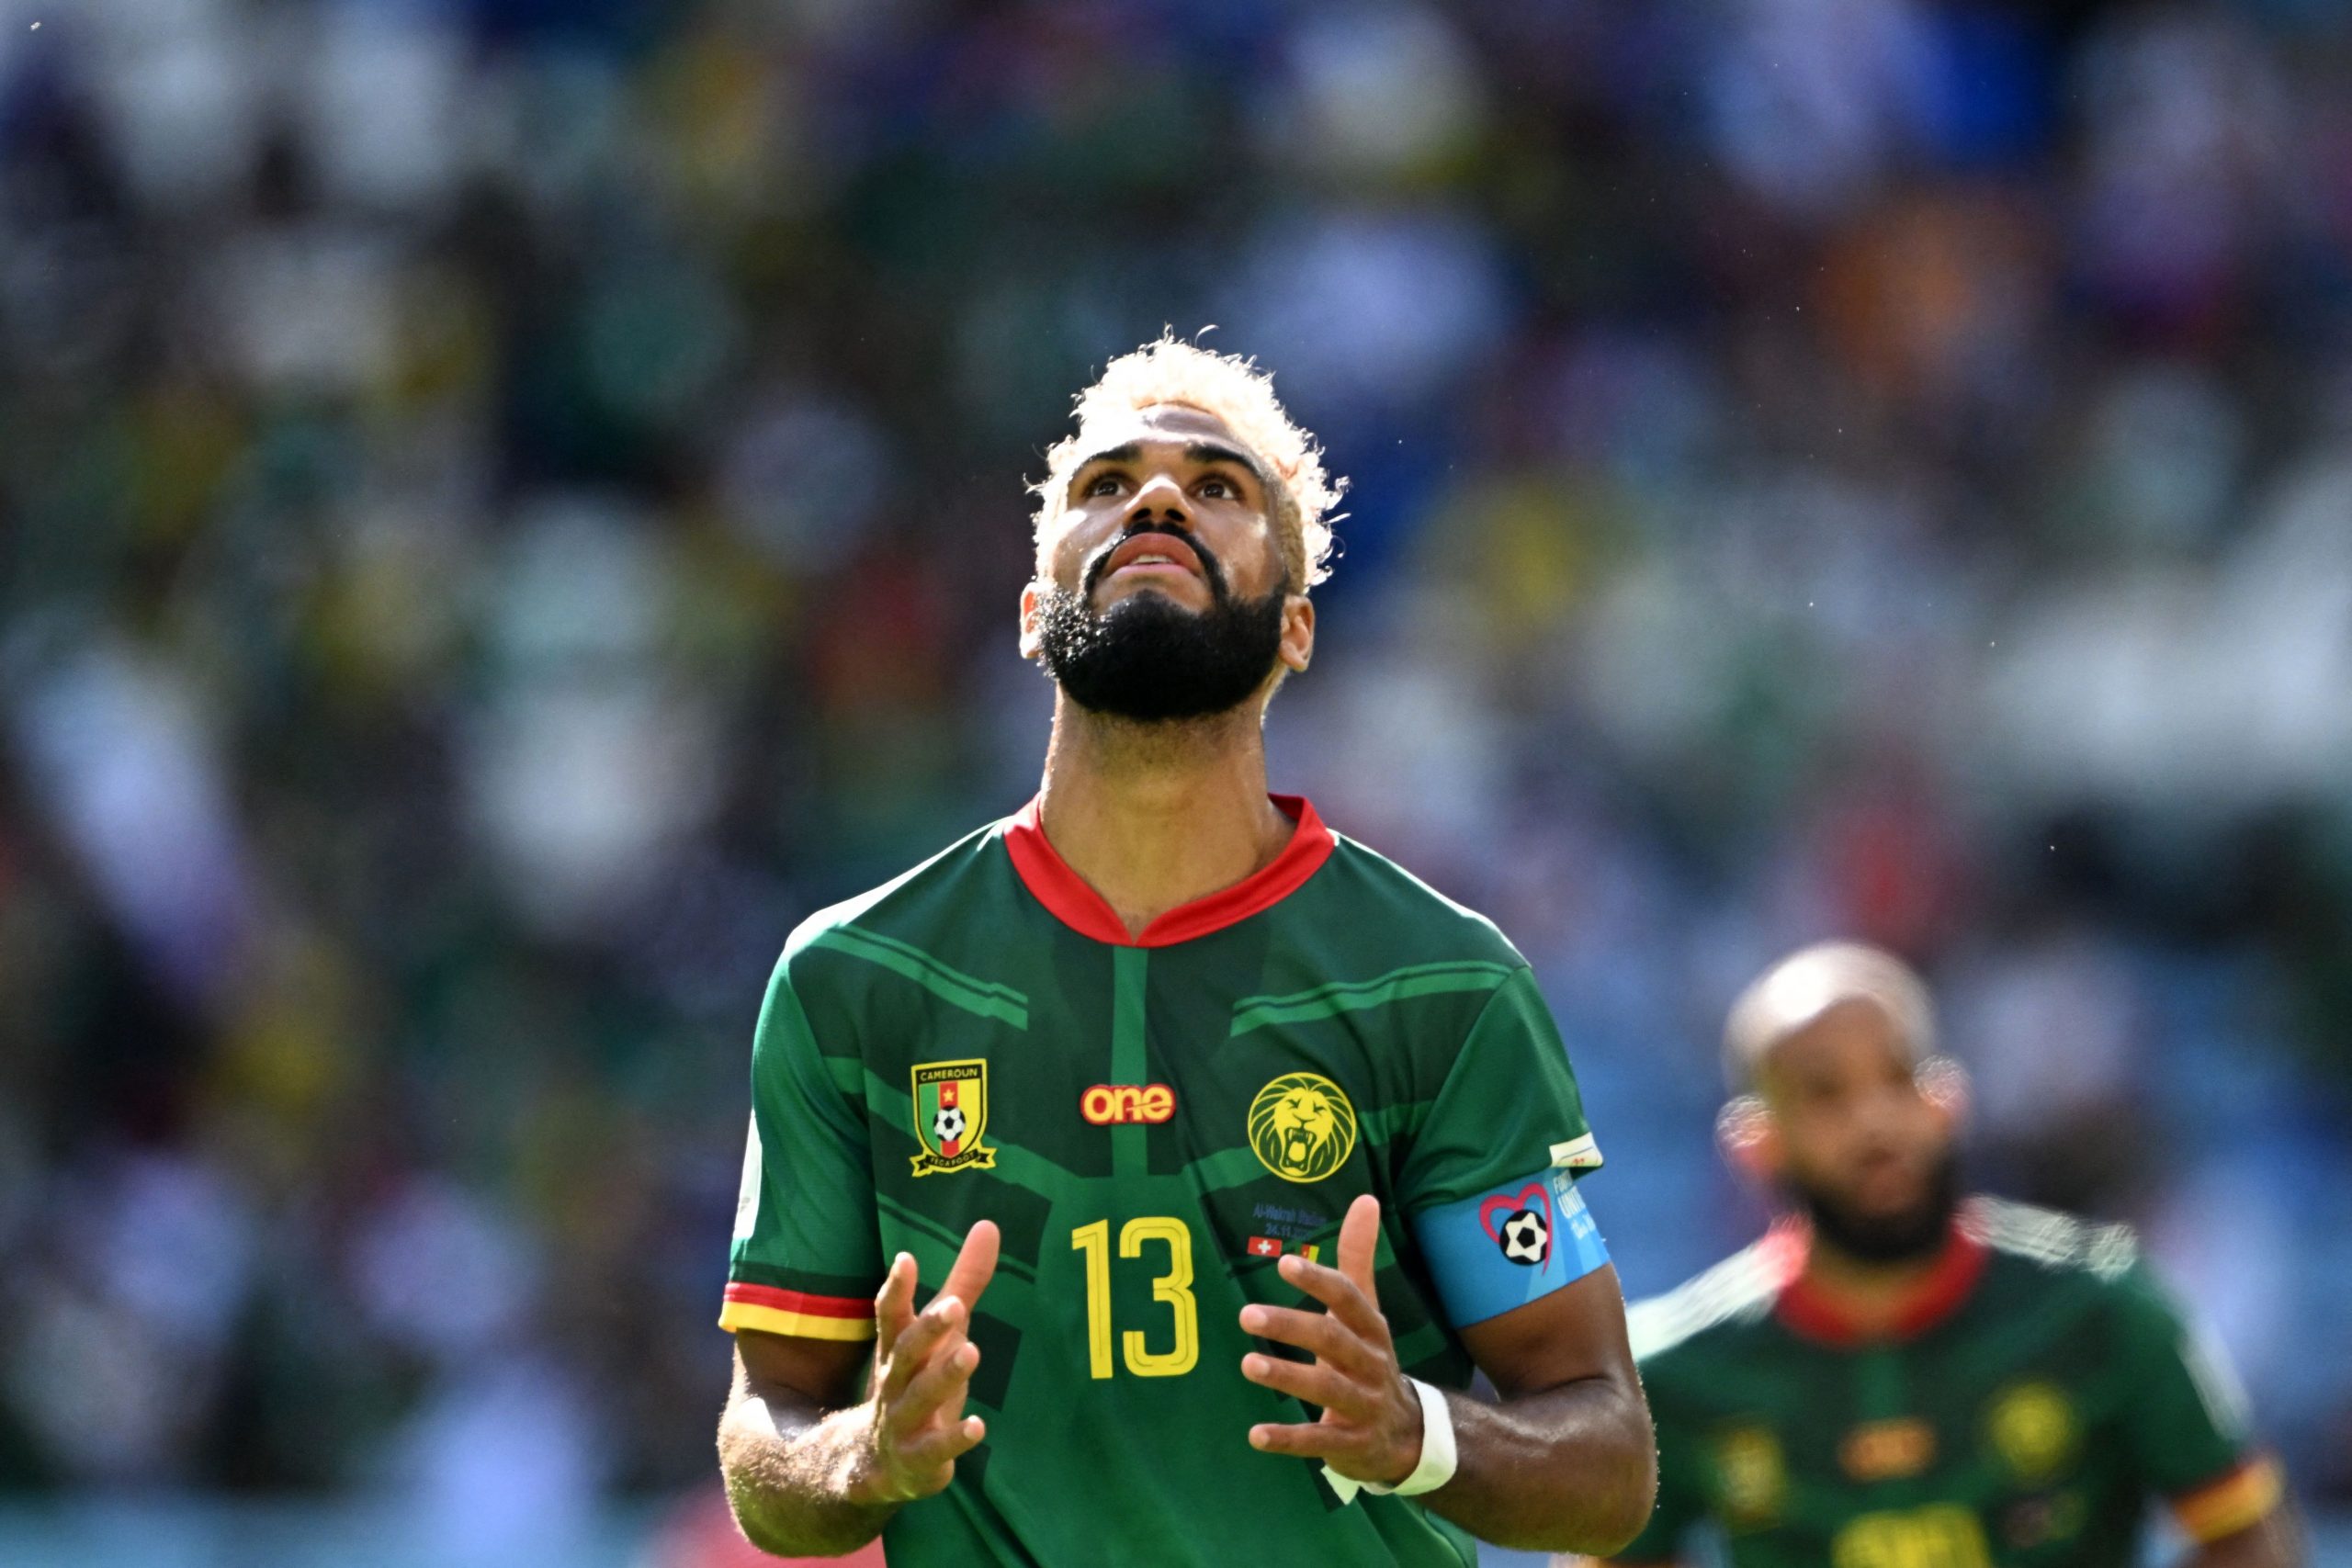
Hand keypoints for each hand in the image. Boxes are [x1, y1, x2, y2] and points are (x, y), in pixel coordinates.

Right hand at [849, 1219, 998, 1505]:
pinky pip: (934, 1450)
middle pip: (907, 1352)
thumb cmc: (915, 1381)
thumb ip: (963, 1283)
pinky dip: (953, 1440)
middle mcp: (895, 1381)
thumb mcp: (938, 1334)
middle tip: (953, 1306)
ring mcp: (902, 1421)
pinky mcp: (917, 1459)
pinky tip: (978, 1428)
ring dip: (944, 1376)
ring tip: (971, 1352)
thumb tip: (989, 1225)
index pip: (890, 1315)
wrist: (872, 1463)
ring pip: (920, 1397)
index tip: (906, 1259)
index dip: (897, 1289)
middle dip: (928, 1329)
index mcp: (897, 1349)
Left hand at [1237, 1193, 1424, 1486]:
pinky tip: (1255, 1434)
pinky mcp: (1352, 1445)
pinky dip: (1288, 1439)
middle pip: (1333, 1341)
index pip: (1348, 1298)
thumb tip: (1365, 1198)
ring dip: (1287, 1377)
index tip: (1284, 1263)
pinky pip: (1320, 1442)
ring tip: (1248, 1364)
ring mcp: (1364, 1406)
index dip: (1319, 1281)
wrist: (1406, 1434)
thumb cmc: (1369, 1359)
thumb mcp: (1366, 1311)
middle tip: (1246, 1314)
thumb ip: (1358, 1258)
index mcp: (1371, 1328)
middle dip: (1292, 1326)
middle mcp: (1370, 1364)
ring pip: (1327, 1389)